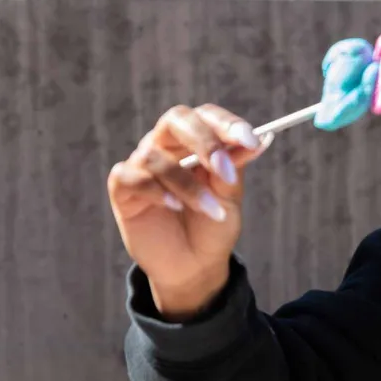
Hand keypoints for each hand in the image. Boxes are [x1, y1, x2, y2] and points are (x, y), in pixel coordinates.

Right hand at [108, 104, 272, 320]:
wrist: (193, 265)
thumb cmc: (212, 224)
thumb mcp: (229, 196)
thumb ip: (234, 166)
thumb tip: (258, 140)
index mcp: (195, 141)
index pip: (207, 116)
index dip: (227, 124)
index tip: (250, 141)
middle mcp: (166, 145)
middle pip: (176, 120)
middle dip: (204, 141)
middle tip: (223, 168)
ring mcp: (142, 165)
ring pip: (156, 157)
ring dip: (188, 185)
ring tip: (211, 210)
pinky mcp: (123, 188)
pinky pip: (132, 177)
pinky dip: (156, 190)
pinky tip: (174, 207)